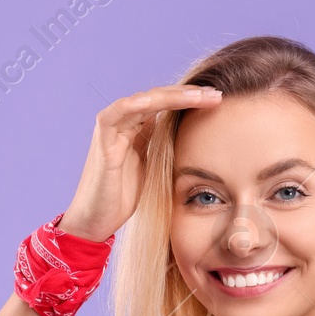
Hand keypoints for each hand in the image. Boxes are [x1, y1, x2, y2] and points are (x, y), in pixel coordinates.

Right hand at [58, 84, 223, 241]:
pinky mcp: (102, 142)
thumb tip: (196, 140)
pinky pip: (116, 115)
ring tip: (198, 96)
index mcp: (138, 129)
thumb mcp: (153, 170)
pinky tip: (154, 101)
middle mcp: (124, 124)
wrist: (96, 221)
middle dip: (188, 95)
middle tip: (217, 94)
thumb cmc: (123, 199)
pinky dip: (135, 105)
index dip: (192, 101)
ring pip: (143, 101)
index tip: (218, 100)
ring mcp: (112, 130)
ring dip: (171, 96)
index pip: (167, 105)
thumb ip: (166, 149)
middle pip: (159, 98)